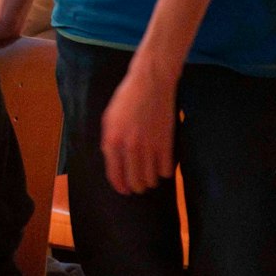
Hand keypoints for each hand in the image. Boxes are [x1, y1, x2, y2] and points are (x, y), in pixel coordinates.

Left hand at [101, 64, 177, 193]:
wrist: (150, 84)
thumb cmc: (126, 100)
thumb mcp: (108, 119)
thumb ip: (109, 142)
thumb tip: (113, 162)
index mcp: (112, 140)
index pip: (115, 173)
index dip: (120, 185)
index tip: (124, 191)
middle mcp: (129, 147)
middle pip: (135, 180)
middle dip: (136, 186)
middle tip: (138, 185)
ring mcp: (149, 146)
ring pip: (151, 178)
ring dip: (150, 181)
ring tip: (149, 176)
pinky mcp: (167, 143)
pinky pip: (166, 170)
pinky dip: (164, 172)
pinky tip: (161, 167)